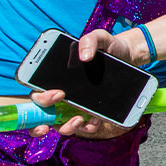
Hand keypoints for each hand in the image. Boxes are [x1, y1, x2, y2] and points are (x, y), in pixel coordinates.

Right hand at [25, 29, 143, 138]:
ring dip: (67, 127)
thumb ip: (90, 40)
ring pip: (60, 125)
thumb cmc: (107, 46)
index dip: (40, 99)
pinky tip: (95, 120)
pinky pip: (83, 127)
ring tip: (80, 119)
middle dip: (44, 123)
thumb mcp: (100, 38)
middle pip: (42, 115)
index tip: (57, 94)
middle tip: (62, 114)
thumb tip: (84, 56)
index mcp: (55, 78)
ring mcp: (74, 106)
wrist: (128, 56)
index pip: (37, 92)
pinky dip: (87, 127)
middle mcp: (60, 95)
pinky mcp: (90, 112)